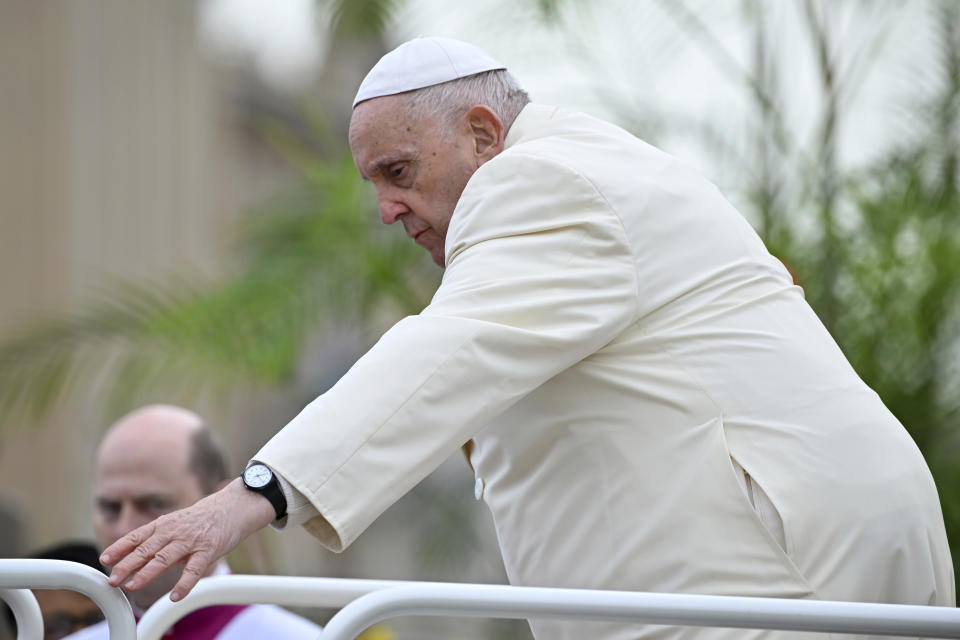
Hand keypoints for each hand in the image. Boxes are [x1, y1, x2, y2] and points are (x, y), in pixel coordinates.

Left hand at [99, 478, 276, 600]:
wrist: (234, 506)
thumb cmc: (203, 519)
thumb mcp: (177, 525)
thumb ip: (159, 542)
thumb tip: (136, 562)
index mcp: (164, 525)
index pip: (136, 536)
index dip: (120, 548)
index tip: (104, 560)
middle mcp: (174, 532)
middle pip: (146, 549)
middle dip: (127, 565)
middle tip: (112, 580)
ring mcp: (191, 540)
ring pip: (165, 557)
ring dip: (147, 572)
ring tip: (132, 586)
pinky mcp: (209, 549)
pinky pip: (195, 568)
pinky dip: (185, 583)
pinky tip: (176, 596)